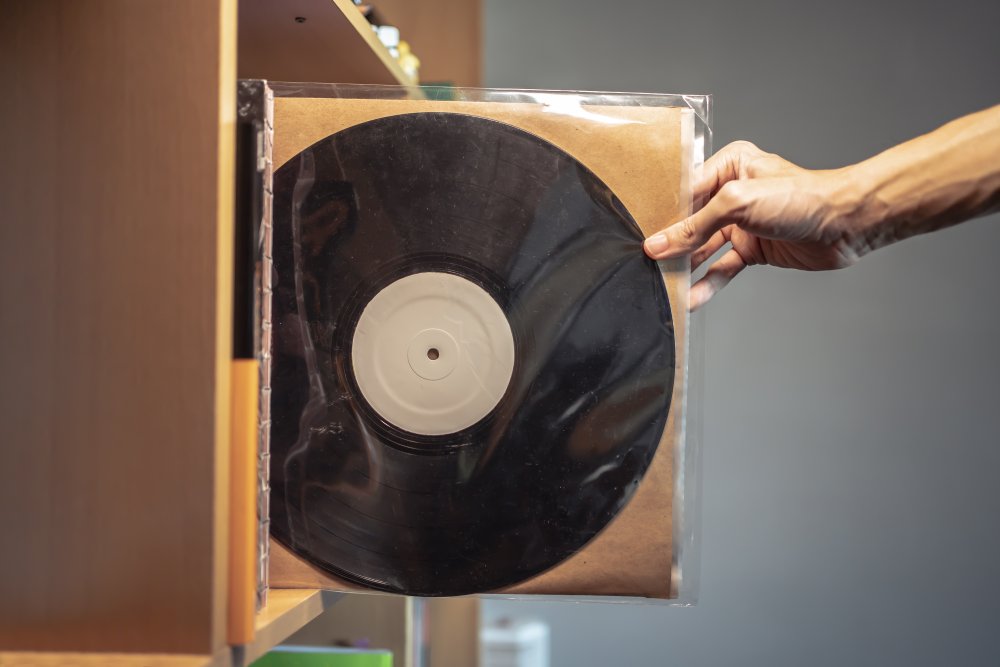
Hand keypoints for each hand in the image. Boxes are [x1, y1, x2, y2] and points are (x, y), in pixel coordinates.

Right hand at [644, 141, 871, 309]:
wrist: (846, 225)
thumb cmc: (801, 198)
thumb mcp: (737, 203)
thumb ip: (695, 226)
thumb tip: (659, 245)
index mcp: (729, 165)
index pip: (684, 191)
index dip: (662, 214)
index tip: (639, 234)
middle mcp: (734, 193)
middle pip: (691, 221)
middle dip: (671, 244)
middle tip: (645, 263)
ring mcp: (743, 224)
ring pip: (704, 248)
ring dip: (685, 267)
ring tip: (662, 285)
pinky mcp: (753, 250)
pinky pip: (722, 268)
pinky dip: (706, 284)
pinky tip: (689, 298)